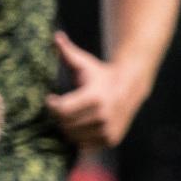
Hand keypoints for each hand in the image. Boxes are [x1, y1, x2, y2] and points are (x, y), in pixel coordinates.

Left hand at [44, 30, 149, 147]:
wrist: (130, 87)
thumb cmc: (101, 74)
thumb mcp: (84, 63)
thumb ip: (68, 52)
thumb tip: (56, 36)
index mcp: (94, 97)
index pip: (62, 109)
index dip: (52, 105)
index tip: (50, 98)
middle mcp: (103, 116)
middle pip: (66, 124)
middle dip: (59, 116)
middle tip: (61, 107)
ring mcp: (108, 129)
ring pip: (73, 136)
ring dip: (68, 127)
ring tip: (71, 115)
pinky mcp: (111, 139)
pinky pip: (85, 144)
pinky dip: (79, 137)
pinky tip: (81, 124)